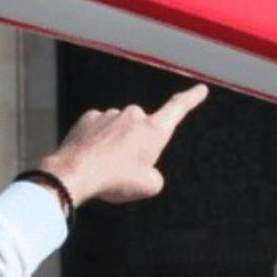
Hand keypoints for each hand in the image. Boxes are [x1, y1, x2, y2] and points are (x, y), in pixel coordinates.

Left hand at [35, 85, 206, 208]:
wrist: (75, 173)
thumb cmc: (115, 181)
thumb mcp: (148, 187)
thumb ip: (154, 175)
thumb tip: (145, 170)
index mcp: (154, 129)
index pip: (178, 108)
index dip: (191, 98)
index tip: (200, 89)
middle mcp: (134, 115)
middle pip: (142, 130)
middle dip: (137, 146)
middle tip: (124, 169)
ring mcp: (110, 114)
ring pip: (119, 130)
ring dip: (116, 144)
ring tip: (104, 167)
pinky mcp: (89, 118)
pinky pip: (100, 129)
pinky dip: (98, 141)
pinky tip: (91, 157)